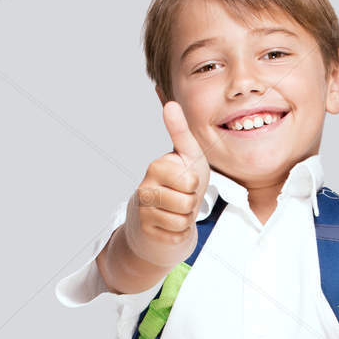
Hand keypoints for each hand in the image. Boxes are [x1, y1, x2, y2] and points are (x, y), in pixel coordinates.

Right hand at [124, 100, 211, 268]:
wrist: (161, 215)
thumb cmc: (179, 183)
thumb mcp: (187, 156)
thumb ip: (180, 132)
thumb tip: (170, 103)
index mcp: (157, 166)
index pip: (191, 180)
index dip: (195, 184)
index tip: (186, 181)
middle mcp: (144, 187)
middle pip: (187, 201)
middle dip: (192, 203)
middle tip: (183, 198)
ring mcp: (143, 210)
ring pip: (181, 220)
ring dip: (186, 218)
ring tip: (178, 210)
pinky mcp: (145, 231)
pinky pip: (176, 235)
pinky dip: (180, 233)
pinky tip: (171, 224)